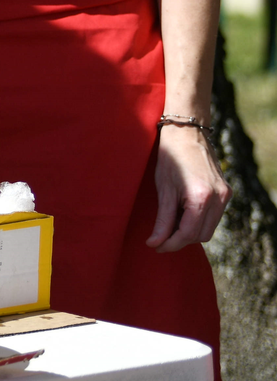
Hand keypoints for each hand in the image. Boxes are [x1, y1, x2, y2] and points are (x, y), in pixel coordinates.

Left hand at [149, 125, 228, 251]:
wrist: (187, 133)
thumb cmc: (170, 157)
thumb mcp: (163, 189)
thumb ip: (163, 219)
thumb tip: (156, 243)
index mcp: (201, 197)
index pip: (188, 233)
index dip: (170, 243)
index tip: (155, 246)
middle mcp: (218, 198)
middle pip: (201, 235)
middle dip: (180, 240)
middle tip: (159, 239)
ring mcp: (225, 195)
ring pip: (209, 228)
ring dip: (190, 232)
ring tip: (169, 227)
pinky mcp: (226, 192)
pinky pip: (214, 217)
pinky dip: (199, 221)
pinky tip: (182, 215)